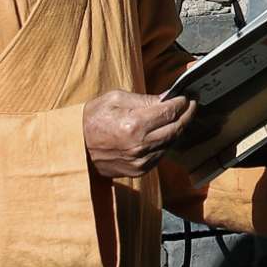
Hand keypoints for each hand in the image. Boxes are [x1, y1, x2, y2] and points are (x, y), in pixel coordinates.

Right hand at [83, 89, 197, 177]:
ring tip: (181, 115)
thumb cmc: (93, 119)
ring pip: (171, 142)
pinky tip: (166, 131)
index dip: (183, 103)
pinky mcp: (139, 170)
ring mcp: (141, 161)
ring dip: (178, 128)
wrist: (75, 147)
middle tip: (192, 104)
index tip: (188, 96)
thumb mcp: (115, 99)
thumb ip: (144, 100)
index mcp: (134, 125)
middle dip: (187, 114)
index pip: (170, 112)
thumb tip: (168, 98)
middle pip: (176, 128)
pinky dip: (166, 142)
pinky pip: (161, 154)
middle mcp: (140, 145)